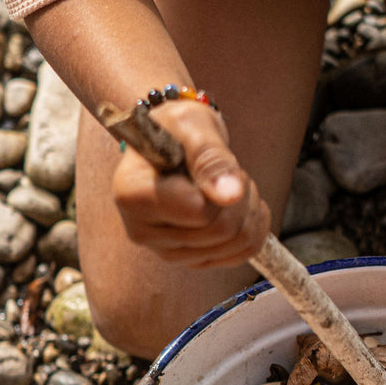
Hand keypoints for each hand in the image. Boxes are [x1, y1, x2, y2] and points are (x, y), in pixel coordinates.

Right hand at [111, 97, 269, 267]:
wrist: (172, 140)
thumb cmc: (177, 127)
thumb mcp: (192, 125)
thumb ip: (210, 158)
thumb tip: (230, 194)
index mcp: (132, 196)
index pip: (199, 211)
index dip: (218, 184)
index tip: (210, 158)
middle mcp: (142, 231)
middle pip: (221, 232)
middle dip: (240, 196)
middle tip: (228, 169)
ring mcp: (166, 250)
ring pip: (235, 245)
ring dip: (248, 209)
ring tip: (228, 183)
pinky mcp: (189, 259)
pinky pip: (241, 255)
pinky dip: (253, 226)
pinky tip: (239, 204)